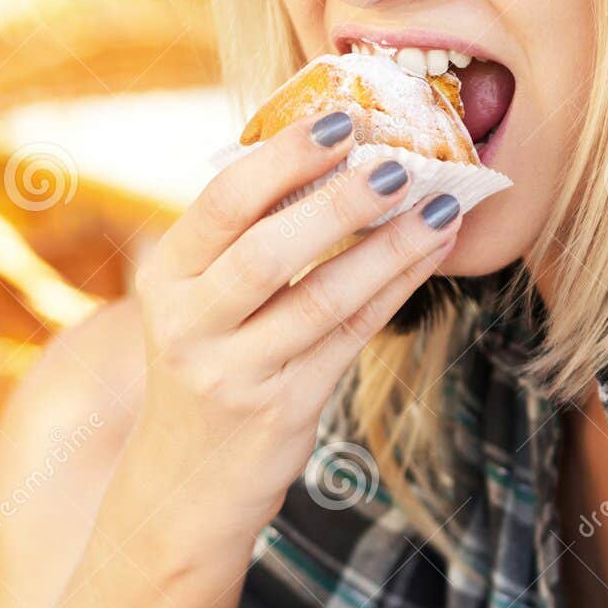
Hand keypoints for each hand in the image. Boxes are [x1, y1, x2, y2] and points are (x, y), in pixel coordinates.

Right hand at [128, 113, 461, 541]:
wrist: (186, 484)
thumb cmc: (209, 364)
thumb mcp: (199, 302)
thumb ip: (244, 238)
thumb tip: (334, 152)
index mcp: (167, 279)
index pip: (221, 205)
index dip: (282, 158)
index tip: (340, 122)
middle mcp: (191, 325)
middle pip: (268, 251)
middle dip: (337, 202)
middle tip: (396, 161)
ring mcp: (237, 371)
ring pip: (321, 298)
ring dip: (388, 246)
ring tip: (440, 203)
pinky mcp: (284, 408)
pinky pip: (351, 336)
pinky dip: (396, 287)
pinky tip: (432, 251)